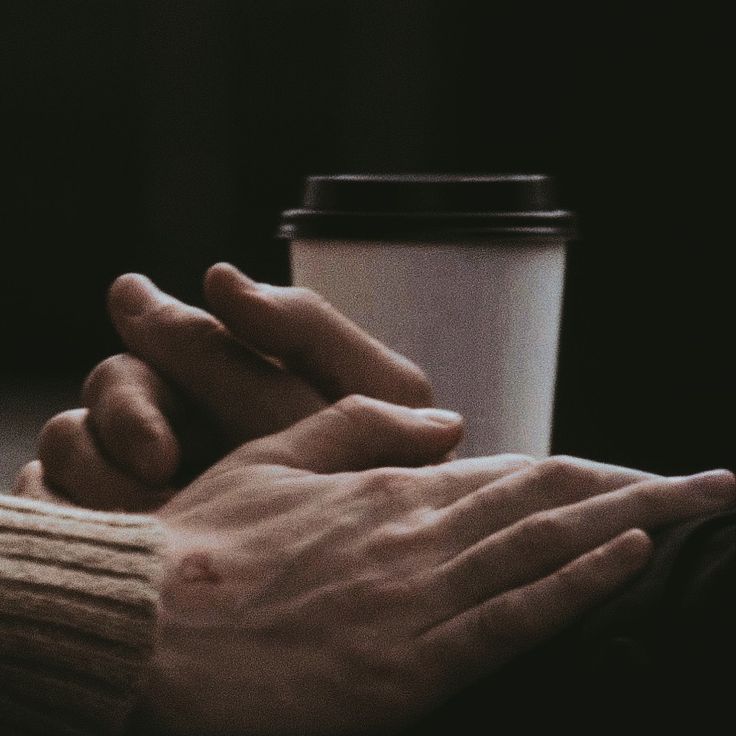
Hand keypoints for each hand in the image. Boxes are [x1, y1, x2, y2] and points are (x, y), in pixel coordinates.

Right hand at [14, 264, 433, 508]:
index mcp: (236, 378)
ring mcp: (148, 478)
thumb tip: (215, 277)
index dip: (167, 340)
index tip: (167, 340)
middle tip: (160, 465)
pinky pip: (53, 503)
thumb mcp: (380, 392)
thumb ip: (308, 328)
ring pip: (68, 442)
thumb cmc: (401, 472)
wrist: (403, 570)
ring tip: (155, 516)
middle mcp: (186, 419)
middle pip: (114, 385)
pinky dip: (63, 512)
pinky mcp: (124, 531)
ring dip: (90, 471)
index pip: (173, 339)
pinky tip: (114, 541)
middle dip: (126, 412)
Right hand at [137, 396, 735, 734]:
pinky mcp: (407, 664)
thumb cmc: (206, 542)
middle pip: (552, 501)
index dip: (587, 471)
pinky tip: (630, 555)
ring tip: (703, 506)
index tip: (644, 471)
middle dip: (640, 490)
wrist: (147, 622)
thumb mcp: (275, 458)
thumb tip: (443, 417)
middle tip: (714, 484)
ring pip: (548, 547)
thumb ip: (360, 425)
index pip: (514, 472)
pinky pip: (513, 613)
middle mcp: (418, 532)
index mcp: (389, 490)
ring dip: (635, 523)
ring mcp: (418, 596)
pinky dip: (578, 582)